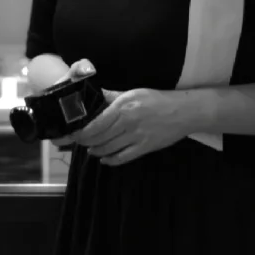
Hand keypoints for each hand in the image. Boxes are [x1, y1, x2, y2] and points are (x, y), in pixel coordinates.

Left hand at [50, 62, 183, 166]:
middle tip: (79, 142)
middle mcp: (127, 123)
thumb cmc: (156, 99)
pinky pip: (122, 158)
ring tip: (91, 149)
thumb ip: (112, 96)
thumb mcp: (132, 93)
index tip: (71, 134)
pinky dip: (111, 160)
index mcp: (122, 108)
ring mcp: (136, 137)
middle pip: (98, 138)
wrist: (183, 111)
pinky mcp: (144, 148)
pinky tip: (105, 159)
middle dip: (85, 142)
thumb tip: (94, 95)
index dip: (80, 132)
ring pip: (108, 149)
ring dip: (96, 151)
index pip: (95, 124)